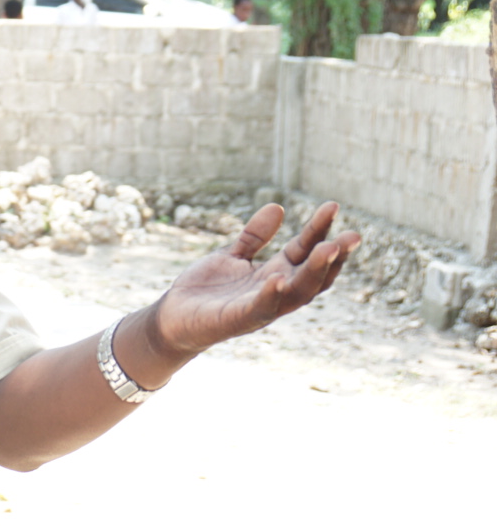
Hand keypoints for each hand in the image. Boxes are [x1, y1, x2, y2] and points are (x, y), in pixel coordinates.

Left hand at [150, 202, 360, 357]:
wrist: (173, 318)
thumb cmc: (206, 289)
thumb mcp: (231, 255)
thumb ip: (254, 236)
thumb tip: (278, 207)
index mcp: (275, 275)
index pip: (304, 252)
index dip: (319, 230)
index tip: (333, 206)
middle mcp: (275, 292)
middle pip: (313, 275)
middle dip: (333, 256)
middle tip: (352, 235)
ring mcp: (259, 307)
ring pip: (297, 293)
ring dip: (313, 272)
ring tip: (328, 248)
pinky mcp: (238, 319)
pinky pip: (259, 308)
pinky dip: (270, 295)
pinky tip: (277, 279)